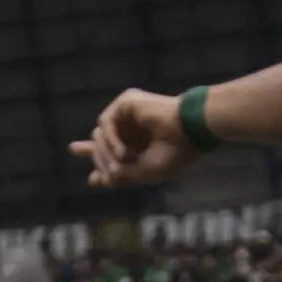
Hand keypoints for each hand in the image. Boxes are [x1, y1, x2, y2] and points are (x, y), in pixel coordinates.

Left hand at [72, 90, 206, 189]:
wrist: (190, 131)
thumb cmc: (175, 154)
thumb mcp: (145, 172)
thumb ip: (120, 176)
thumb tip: (94, 180)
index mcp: (137, 143)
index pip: (109, 151)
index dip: (98, 162)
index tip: (92, 179)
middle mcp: (131, 127)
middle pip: (100, 145)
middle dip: (101, 161)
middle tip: (113, 173)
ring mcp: (127, 114)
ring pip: (99, 136)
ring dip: (106, 154)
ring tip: (122, 163)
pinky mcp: (126, 102)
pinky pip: (104, 123)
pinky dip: (110, 140)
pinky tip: (123, 152)